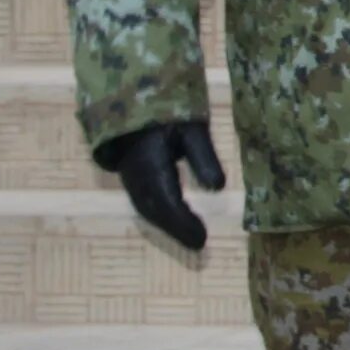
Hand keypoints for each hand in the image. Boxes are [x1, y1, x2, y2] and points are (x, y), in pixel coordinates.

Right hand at [97, 119, 224, 254]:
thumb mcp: (192, 129)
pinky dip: (162, 218)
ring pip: (149, 210)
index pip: (167, 200)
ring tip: (193, 239)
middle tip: (200, 244)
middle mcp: (137, 177)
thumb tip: (219, 187)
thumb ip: (204, 157)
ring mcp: (131, 180)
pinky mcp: (133, 181)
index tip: (202, 238)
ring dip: (169, 227)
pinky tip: (178, 224)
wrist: (134, 105)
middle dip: (177, 229)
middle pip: (156, 211)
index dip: (183, 222)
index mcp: (151, 164)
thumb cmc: (169, 114)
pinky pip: (145, 205)